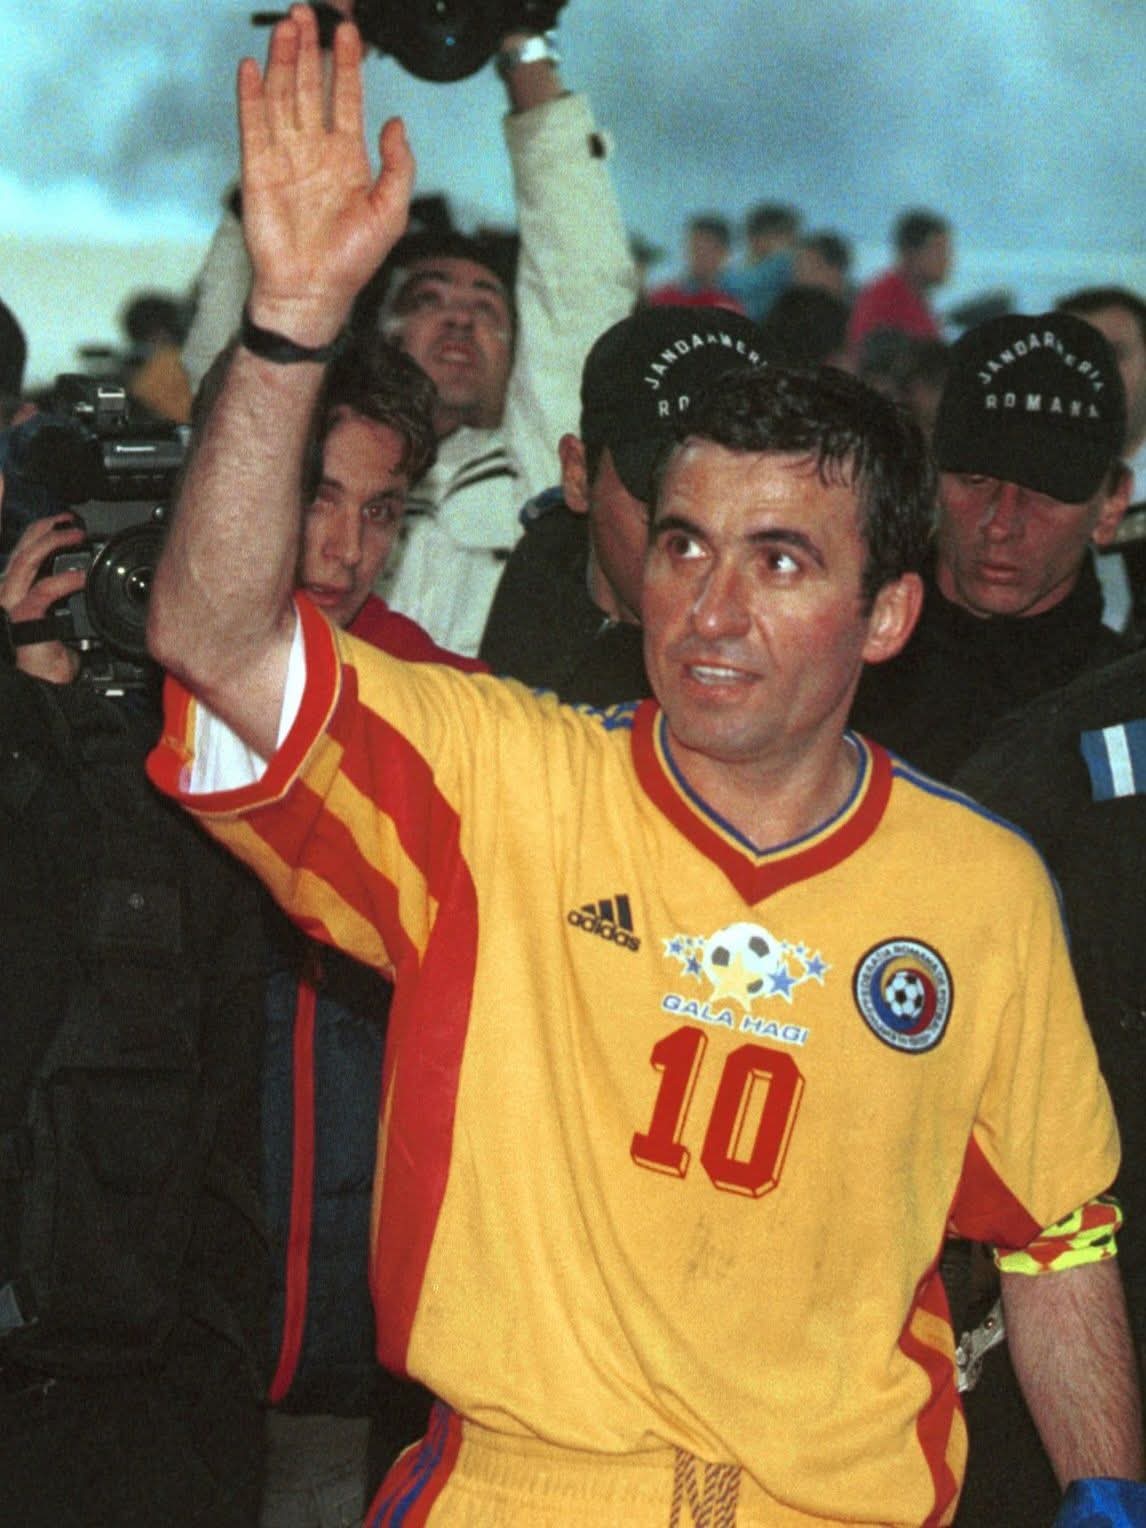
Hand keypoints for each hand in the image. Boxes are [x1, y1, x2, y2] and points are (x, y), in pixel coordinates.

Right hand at [0, 478, 85, 683]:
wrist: (42, 686)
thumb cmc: (49, 655)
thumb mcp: (59, 618)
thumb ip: (65, 598)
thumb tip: (86, 579)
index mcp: (17, 589)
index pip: (23, 551)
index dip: (40, 531)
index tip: (64, 520)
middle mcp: (10, 592)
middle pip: (23, 548)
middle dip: (47, 528)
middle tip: (74, 522)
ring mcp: (12, 604)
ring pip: (27, 561)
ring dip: (53, 543)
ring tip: (78, 536)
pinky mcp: (23, 619)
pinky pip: (42, 592)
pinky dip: (64, 580)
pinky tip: (82, 577)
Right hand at [239, 4, 414, 345]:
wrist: (312, 292)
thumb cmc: (352, 262)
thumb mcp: (392, 213)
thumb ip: (399, 166)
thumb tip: (397, 123)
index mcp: (348, 159)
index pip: (346, 99)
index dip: (347, 65)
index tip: (350, 32)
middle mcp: (315, 152)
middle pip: (311, 88)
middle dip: (311, 49)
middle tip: (309, 12)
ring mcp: (285, 158)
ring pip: (283, 97)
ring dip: (284, 61)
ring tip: (287, 27)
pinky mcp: (258, 170)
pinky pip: (253, 125)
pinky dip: (251, 96)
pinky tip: (251, 68)